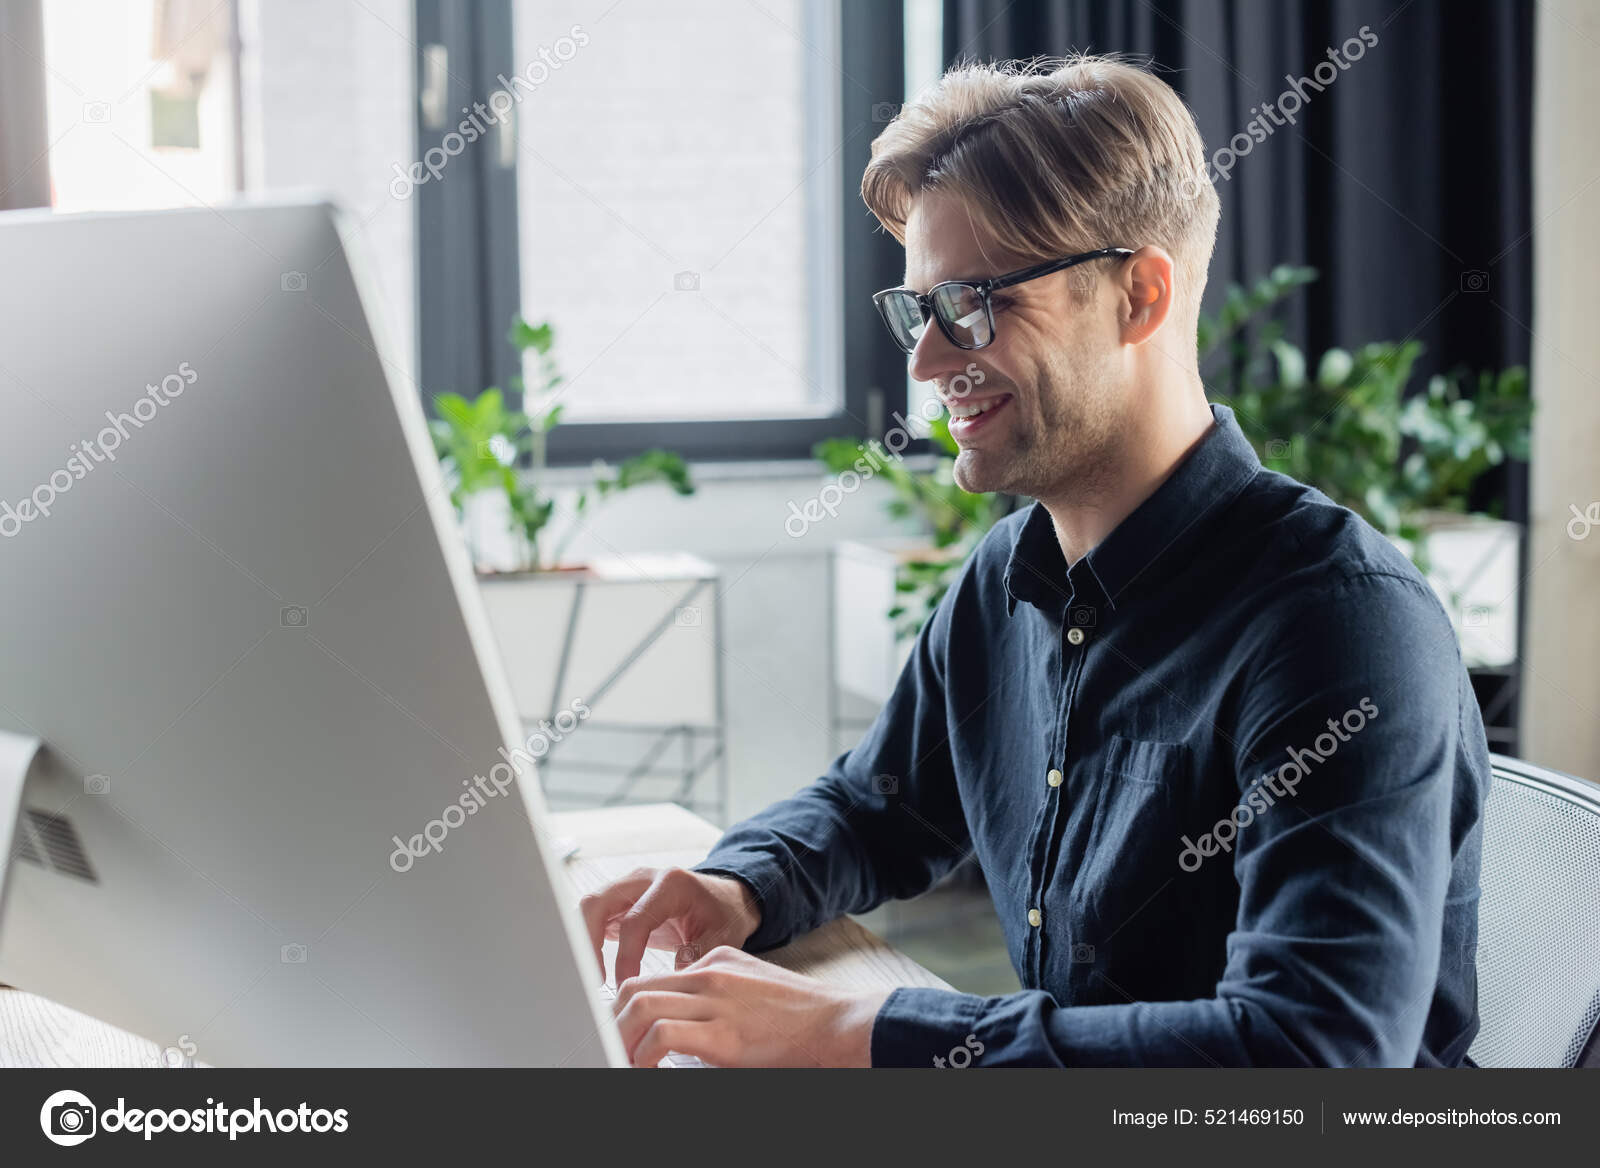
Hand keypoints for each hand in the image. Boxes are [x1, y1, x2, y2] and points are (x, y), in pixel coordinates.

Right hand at [578, 866, 761, 986]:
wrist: (724, 899)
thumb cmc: (723, 916)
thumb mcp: (722, 938)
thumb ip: (696, 959)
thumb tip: (665, 988)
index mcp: (671, 884)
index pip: (635, 920)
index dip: (626, 957)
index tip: (625, 986)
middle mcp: (643, 879)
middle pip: (597, 902)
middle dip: (586, 943)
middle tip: (591, 980)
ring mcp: (627, 887)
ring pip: (588, 907)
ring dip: (581, 941)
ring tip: (589, 977)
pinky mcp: (619, 901)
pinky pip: (593, 916)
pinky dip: (586, 939)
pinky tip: (592, 967)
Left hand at [612, 945, 890, 1066]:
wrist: (840, 1026)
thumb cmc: (801, 1018)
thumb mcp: (752, 989)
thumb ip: (716, 997)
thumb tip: (682, 1026)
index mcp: (716, 962)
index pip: (651, 979)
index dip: (624, 1008)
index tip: (618, 1032)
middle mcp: (710, 974)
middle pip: (636, 988)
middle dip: (614, 1022)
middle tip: (609, 1049)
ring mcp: (716, 1001)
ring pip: (640, 1006)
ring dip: (620, 1038)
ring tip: (620, 1061)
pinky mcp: (723, 1034)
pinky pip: (662, 1036)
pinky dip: (643, 1055)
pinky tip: (645, 1069)